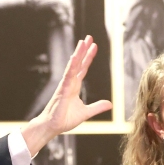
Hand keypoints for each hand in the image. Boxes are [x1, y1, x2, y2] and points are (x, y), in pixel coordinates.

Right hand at [21, 37, 112, 154]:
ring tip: (83, 42)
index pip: (83, 68)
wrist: (53, 127)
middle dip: (83, 50)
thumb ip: (97, 107)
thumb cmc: (64, 119)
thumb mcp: (86, 113)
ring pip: (72, 66)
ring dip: (78, 53)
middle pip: (78, 63)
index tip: (94, 46)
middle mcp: (70, 83)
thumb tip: (110, 104)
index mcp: (74, 86)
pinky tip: (75, 57)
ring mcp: (65, 85)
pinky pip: (67, 76)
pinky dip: (71, 66)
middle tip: (89, 37)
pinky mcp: (62, 90)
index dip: (88, 57)